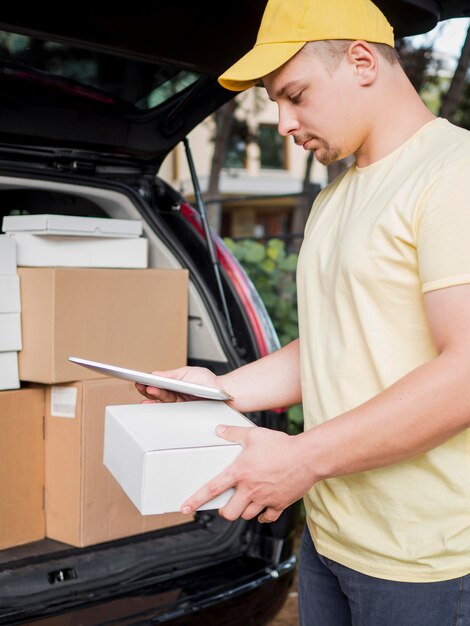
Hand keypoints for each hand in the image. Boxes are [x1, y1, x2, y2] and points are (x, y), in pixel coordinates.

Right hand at [135, 366, 221, 402]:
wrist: (224, 394)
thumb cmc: (208, 382)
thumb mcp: (188, 372)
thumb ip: (171, 375)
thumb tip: (155, 374)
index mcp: (174, 381)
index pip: (157, 382)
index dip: (147, 381)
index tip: (139, 380)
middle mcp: (174, 392)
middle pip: (156, 392)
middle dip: (148, 389)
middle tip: (141, 385)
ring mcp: (177, 402)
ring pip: (161, 401)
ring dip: (153, 396)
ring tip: (148, 390)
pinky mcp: (182, 411)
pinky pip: (169, 410)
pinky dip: (160, 407)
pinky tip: (153, 404)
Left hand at [180, 425, 312, 522]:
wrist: (307, 457)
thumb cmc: (281, 445)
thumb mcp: (254, 434)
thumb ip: (234, 433)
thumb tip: (219, 429)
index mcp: (240, 472)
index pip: (212, 489)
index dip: (196, 499)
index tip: (185, 508)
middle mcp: (250, 489)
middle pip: (230, 513)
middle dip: (226, 511)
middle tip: (227, 504)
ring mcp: (265, 498)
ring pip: (247, 515)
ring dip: (244, 511)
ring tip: (246, 500)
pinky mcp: (279, 504)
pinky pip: (267, 517)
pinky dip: (263, 515)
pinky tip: (264, 507)